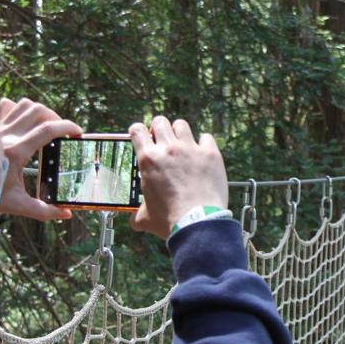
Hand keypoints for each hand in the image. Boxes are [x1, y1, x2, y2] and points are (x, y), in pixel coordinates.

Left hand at [0, 98, 81, 220]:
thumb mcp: (17, 205)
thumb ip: (44, 210)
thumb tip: (66, 214)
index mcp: (16, 152)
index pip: (47, 129)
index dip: (67, 126)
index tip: (78, 132)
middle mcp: (5, 135)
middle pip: (38, 111)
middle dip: (56, 118)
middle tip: (62, 132)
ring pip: (23, 105)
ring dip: (39, 111)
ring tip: (46, 124)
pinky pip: (5, 106)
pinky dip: (18, 109)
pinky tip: (23, 122)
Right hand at [129, 116, 227, 238]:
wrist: (197, 221)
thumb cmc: (170, 220)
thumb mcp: (145, 218)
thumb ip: (137, 214)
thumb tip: (134, 220)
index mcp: (148, 159)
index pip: (137, 130)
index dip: (138, 131)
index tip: (141, 135)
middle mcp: (168, 149)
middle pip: (160, 122)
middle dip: (159, 128)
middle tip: (162, 139)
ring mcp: (190, 149)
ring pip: (182, 125)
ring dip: (179, 132)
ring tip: (182, 144)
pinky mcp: (210, 153)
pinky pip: (206, 137)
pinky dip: (203, 143)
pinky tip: (202, 153)